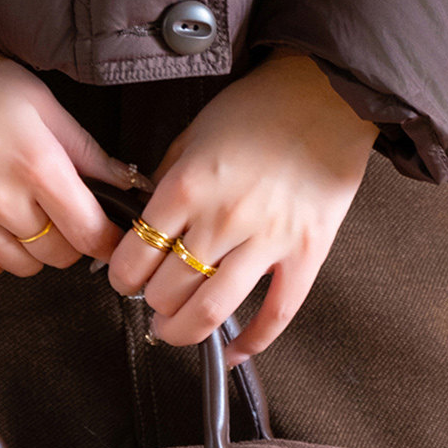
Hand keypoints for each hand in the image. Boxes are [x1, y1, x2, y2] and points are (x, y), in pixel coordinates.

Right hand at [0, 36, 145, 279]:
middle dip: (70, 238)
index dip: (108, 239)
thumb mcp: (43, 104)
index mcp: (37, 163)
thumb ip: (87, 151)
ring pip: (21, 267)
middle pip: (58, 254)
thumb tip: (128, 183)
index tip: (109, 235)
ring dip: (32, 249)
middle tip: (62, 211)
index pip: (89, 231)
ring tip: (23, 212)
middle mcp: (1, 197)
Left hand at [105, 48, 377, 363]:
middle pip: (167, 291)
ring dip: (184, 332)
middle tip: (149, 302)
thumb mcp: (193, 132)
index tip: (123, 279)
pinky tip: (233, 352)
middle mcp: (223, 217)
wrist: (325, 95)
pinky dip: (251, 345)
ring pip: (211, 312)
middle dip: (150, 305)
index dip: (122, 277)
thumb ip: (166, 179)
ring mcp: (267, 240)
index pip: (136, 255)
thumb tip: (141, 223)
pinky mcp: (305, 255)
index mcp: (189, 184)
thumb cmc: (259, 108)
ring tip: (174, 330)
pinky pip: (276, 316)